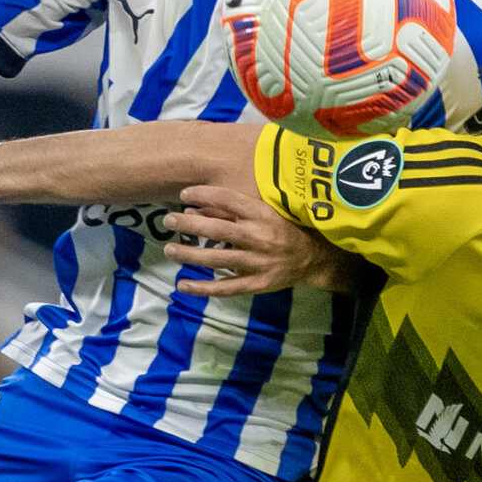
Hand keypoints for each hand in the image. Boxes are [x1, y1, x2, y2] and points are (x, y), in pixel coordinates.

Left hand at [160, 186, 347, 295]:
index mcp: (263, 214)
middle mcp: (260, 237)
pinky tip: (183, 285)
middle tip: (167, 219)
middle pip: (218, 230)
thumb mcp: (263, 213)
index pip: (229, 199)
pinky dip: (203, 288)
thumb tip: (194, 208)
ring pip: (218, 259)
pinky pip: (226, 288)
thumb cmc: (283, 229)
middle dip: (190, 224)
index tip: (184, 194)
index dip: (204, 194)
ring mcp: (258, 263)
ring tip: (169, 249)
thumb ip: (231, 211)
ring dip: (190, 254)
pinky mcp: (257, 284)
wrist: (313, 258)